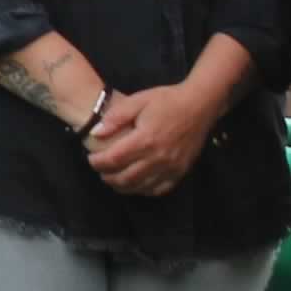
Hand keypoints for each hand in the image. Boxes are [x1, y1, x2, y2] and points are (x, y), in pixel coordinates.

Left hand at [82, 77, 216, 197]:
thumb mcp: (138, 100)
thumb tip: (95, 133)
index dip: (97, 163)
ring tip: (113, 179)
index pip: (113, 160)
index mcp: (145, 139)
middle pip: (125, 178)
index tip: (90, 159)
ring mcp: (171, 167)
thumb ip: (115, 118)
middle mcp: (157, 158)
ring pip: (141, 187)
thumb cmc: (167, 100)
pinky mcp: (181, 171)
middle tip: (100, 171)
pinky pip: (159, 189)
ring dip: (123, 186)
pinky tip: (136, 184)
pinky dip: (144, 190)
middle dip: (107, 177)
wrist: (200, 105)